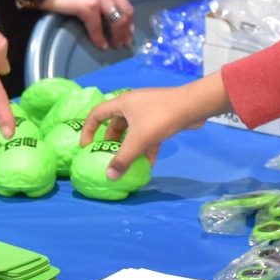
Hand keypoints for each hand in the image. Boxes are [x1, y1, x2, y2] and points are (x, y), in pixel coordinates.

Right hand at [38, 0, 134, 48]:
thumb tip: (98, 6)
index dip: (126, 15)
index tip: (128, 27)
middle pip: (125, 9)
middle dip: (127, 27)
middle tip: (126, 40)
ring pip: (117, 19)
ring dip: (118, 35)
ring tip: (117, 45)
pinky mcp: (88, 6)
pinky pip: (97, 27)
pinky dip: (100, 38)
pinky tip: (102, 45)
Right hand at [85, 75, 228, 178]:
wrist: (193, 106)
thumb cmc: (161, 117)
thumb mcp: (139, 139)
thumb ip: (123, 158)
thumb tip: (110, 176)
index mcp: (122, 103)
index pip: (96, 114)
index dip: (88, 130)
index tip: (86, 147)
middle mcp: (132, 105)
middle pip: (115, 124)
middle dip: (111, 142)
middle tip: (109, 157)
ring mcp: (147, 111)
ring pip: (133, 131)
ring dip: (130, 147)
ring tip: (127, 164)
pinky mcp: (161, 118)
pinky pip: (148, 135)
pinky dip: (146, 147)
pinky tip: (149, 164)